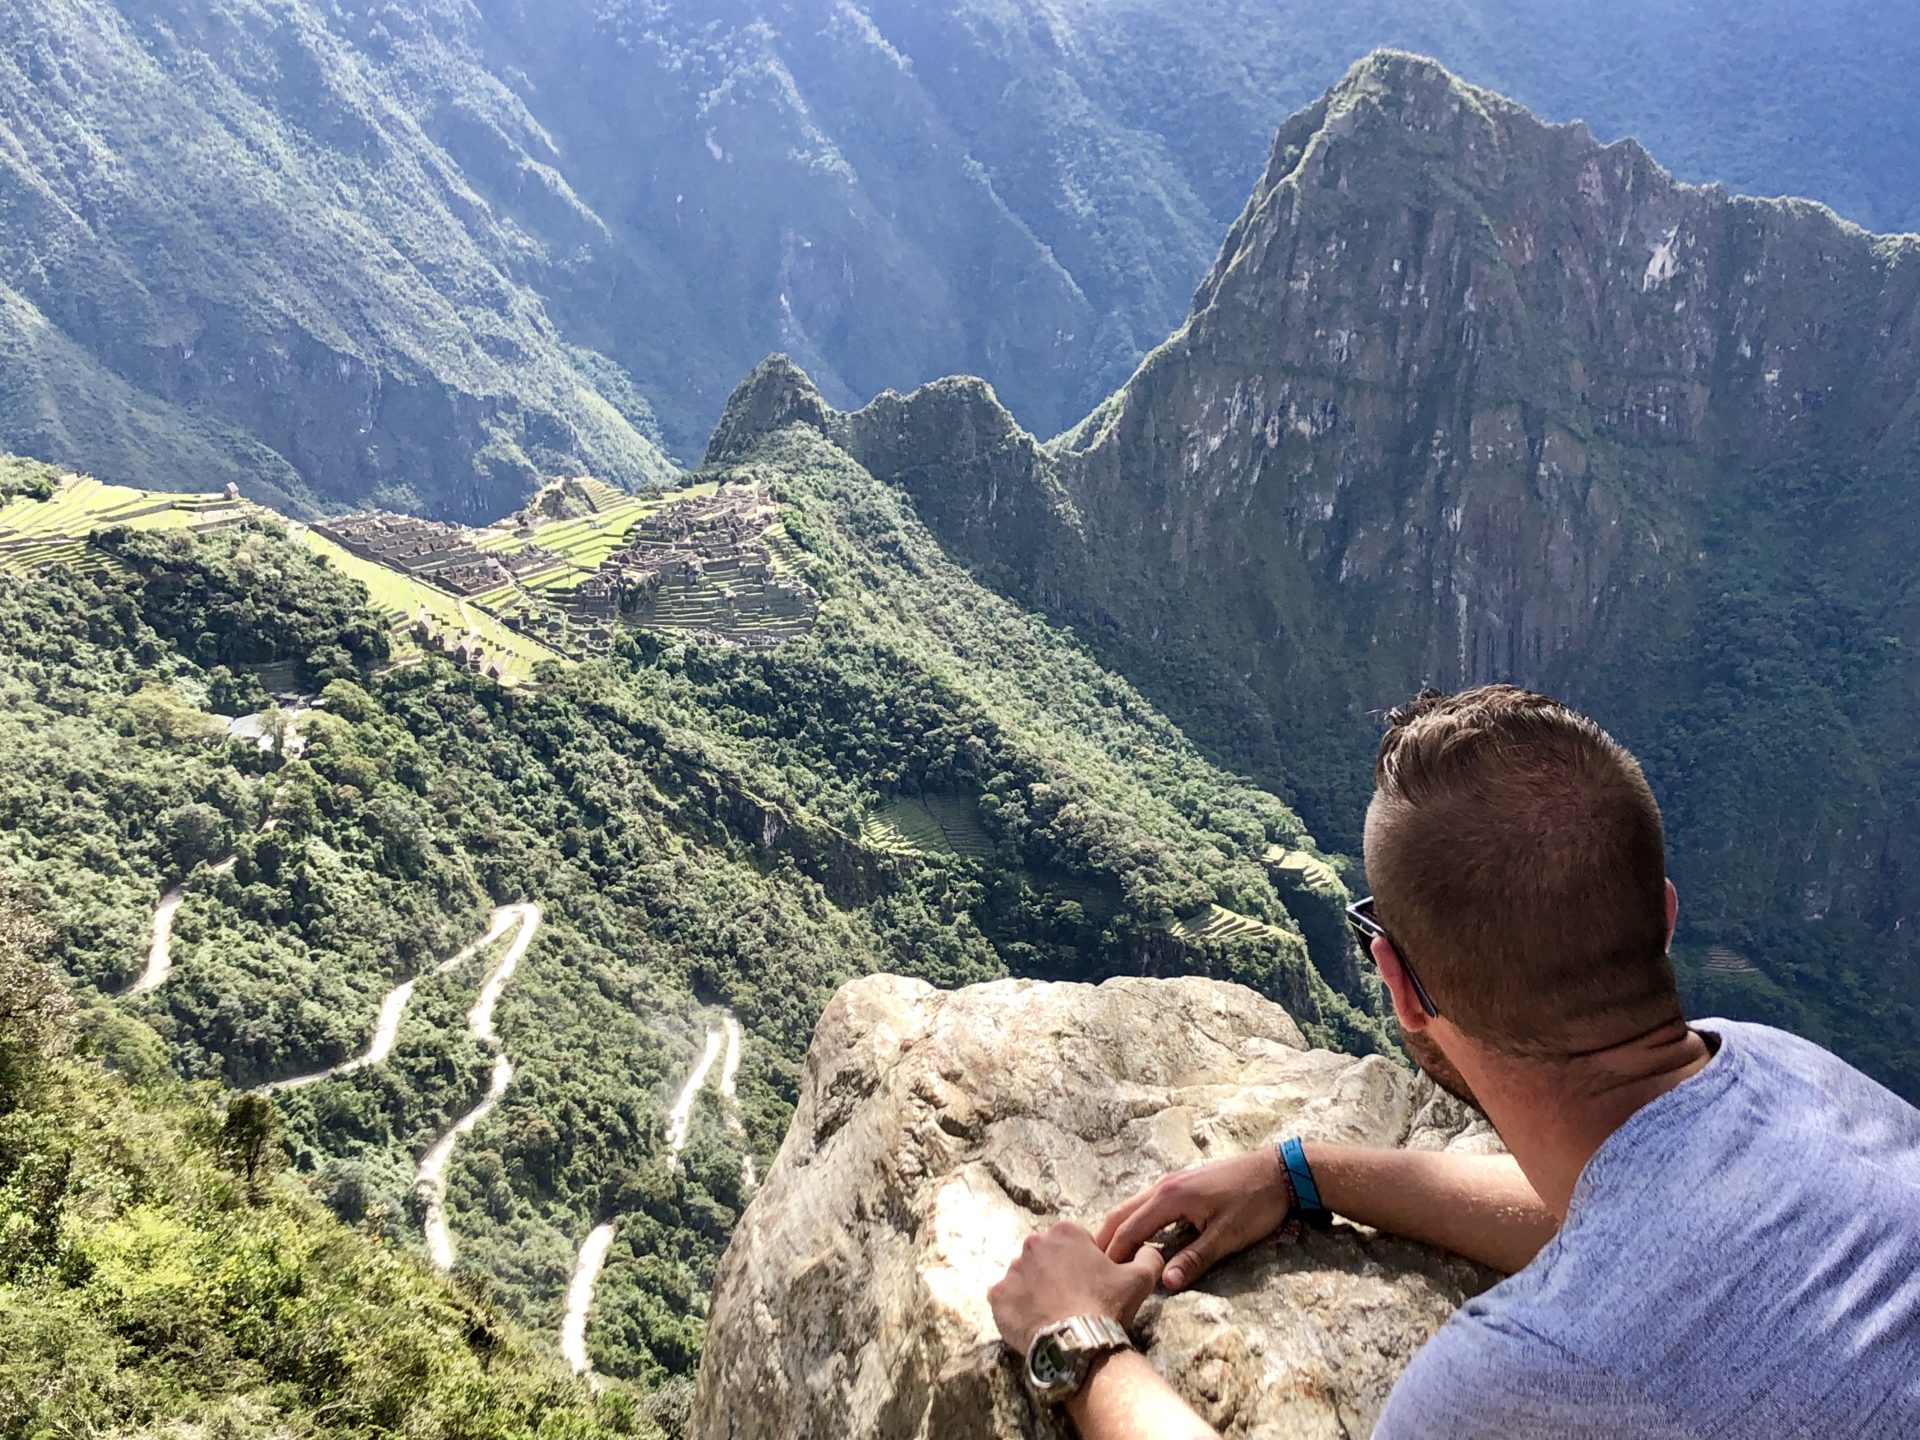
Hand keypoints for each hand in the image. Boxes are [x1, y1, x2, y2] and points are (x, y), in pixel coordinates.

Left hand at [988, 1220, 1164, 1355]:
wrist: (1079, 1345)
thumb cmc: (1108, 1306)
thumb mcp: (1139, 1278)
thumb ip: (1147, 1256)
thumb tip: (1147, 1249)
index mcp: (1065, 1232)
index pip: (1074, 1242)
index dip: (1084, 1263)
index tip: (1091, 1284)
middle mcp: (1034, 1244)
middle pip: (1046, 1257)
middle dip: (1056, 1273)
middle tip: (1073, 1300)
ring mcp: (1013, 1271)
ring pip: (1025, 1277)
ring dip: (1036, 1290)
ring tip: (1053, 1314)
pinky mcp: (998, 1297)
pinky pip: (1005, 1299)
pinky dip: (1016, 1308)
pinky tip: (1034, 1322)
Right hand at [1096, 1148, 1291, 1292]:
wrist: (1279, 1171)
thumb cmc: (1255, 1204)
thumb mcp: (1227, 1236)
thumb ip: (1195, 1259)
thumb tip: (1166, 1283)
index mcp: (1170, 1197)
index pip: (1129, 1229)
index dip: (1113, 1254)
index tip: (1098, 1276)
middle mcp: (1163, 1185)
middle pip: (1122, 1212)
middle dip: (1105, 1239)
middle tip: (1090, 1266)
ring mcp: (1172, 1181)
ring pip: (1132, 1205)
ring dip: (1118, 1227)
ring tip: (1106, 1255)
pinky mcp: (1182, 1182)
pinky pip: (1146, 1202)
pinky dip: (1133, 1219)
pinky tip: (1136, 1235)